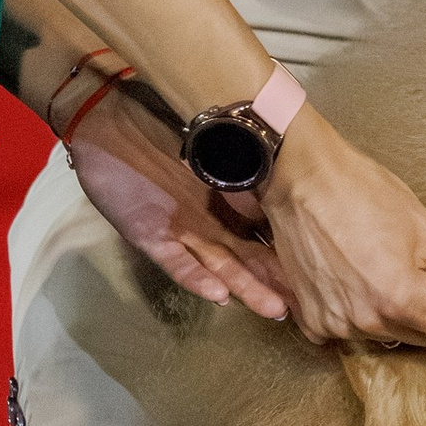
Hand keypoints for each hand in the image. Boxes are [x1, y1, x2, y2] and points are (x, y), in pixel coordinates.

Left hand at [65, 84, 293, 320]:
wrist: (106, 118)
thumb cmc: (156, 120)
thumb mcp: (209, 140)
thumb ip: (241, 163)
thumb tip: (283, 179)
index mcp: (227, 198)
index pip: (264, 231)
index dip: (289, 251)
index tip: (319, 269)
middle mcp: (209, 221)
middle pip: (248, 257)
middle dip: (276, 281)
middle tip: (306, 303)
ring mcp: (181, 231)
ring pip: (220, 266)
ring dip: (246, 287)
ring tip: (274, 308)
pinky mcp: (150, 236)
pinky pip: (177, 263)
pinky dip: (198, 278)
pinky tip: (220, 293)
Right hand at [259, 106, 425, 372]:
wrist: (300, 179)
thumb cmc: (362, 192)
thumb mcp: (424, 225)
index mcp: (402, 296)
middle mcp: (369, 319)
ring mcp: (337, 325)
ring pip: (390, 334)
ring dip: (398, 312)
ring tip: (382, 266)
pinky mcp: (312, 321)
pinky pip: (353, 331)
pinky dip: (364, 313)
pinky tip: (355, 278)